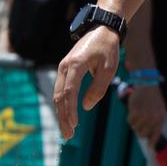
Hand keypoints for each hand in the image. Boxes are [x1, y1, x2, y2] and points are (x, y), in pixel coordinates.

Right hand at [53, 25, 121, 139]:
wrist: (101, 29)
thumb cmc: (107, 48)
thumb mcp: (109, 69)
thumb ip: (98, 89)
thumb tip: (86, 107)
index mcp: (76, 64)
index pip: (69, 92)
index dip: (71, 110)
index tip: (75, 125)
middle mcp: (65, 66)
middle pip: (60, 96)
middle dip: (63, 118)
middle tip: (68, 136)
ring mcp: (63, 67)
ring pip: (58, 94)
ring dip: (61, 114)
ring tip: (67, 131)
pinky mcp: (65, 69)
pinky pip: (61, 90)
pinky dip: (63, 105)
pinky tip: (67, 117)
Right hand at [124, 83, 164, 143]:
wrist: (148, 85)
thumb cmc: (154, 99)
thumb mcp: (160, 111)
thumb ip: (157, 123)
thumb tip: (150, 137)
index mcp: (160, 119)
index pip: (156, 136)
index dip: (152, 143)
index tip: (149, 147)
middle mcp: (152, 119)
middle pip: (142, 134)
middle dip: (140, 130)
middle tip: (140, 124)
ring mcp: (143, 115)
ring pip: (135, 128)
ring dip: (135, 123)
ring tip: (138, 115)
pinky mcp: (134, 111)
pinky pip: (129, 121)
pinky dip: (130, 118)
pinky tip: (134, 111)